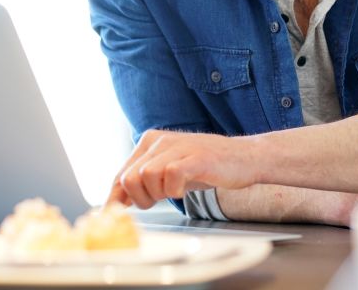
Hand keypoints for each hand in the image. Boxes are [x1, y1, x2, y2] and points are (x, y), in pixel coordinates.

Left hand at [106, 130, 258, 208]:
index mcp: (150, 141)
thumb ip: (145, 182)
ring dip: (159, 193)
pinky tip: (185, 188)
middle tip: (161, 199)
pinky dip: (175, 189)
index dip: (116, 199)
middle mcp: (160, 140)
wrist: (244, 158)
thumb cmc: (207, 167)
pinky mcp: (195, 156)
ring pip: (146, 176)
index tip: (113, 216)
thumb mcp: (169, 172)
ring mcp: (178, 146)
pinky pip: (171, 175)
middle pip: (129, 178)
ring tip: (176, 191)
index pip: (121, 175)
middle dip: (141, 198)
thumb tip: (116, 202)